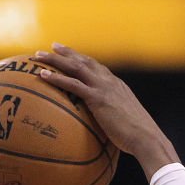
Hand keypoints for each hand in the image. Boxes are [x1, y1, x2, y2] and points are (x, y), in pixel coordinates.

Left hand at [34, 45, 178, 175]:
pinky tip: (42, 76)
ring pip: (75, 67)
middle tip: (51, 47)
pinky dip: (56, 78)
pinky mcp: (98, 98)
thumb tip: (104, 131)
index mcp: (116, 85)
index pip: (96, 67)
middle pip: (84, 61)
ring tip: (38, 56)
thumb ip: (111, 119)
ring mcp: (104, 87)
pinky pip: (73, 84)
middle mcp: (109, 81)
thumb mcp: (123, 123)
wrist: (146, 137)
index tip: (69, 54)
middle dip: (66, 52)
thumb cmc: (136, 137)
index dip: (81, 59)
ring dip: (55, 60)